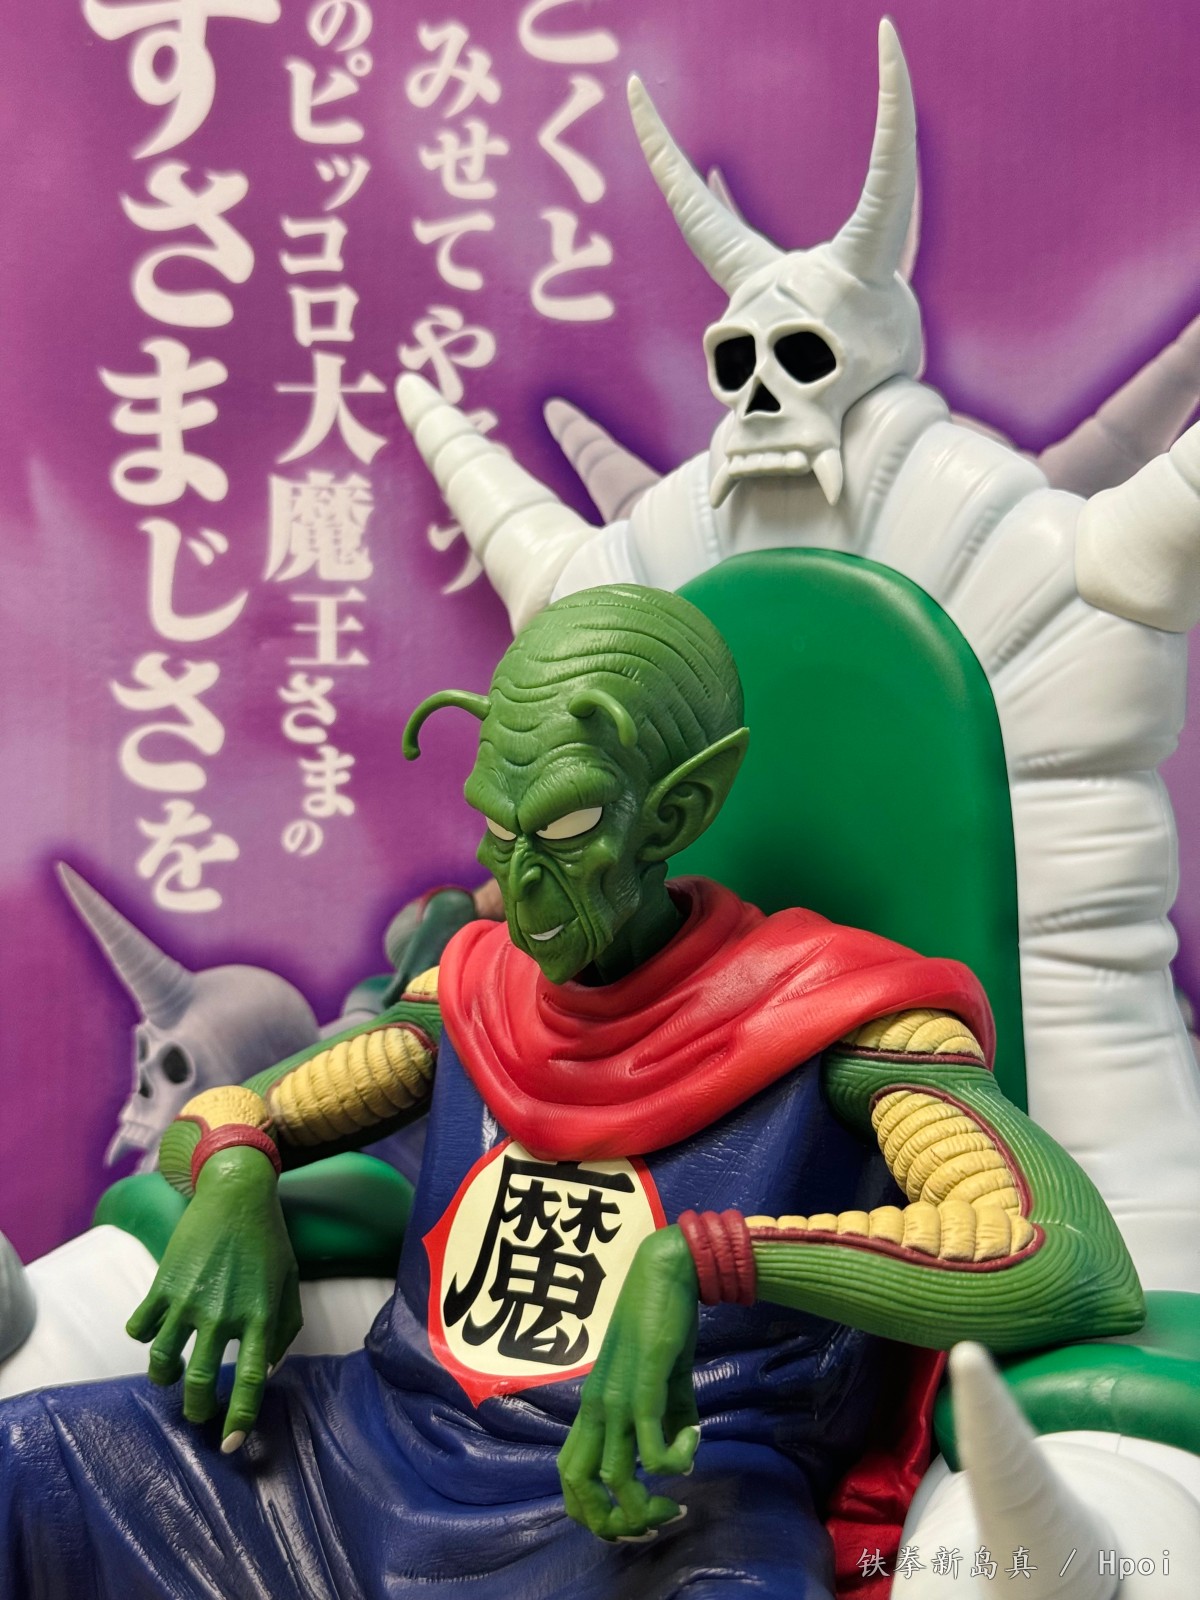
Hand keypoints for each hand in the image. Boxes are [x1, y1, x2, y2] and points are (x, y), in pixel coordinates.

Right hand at [126, 1146, 301, 1449]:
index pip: (251, 1381)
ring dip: (163, 1379)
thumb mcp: (289, 1282)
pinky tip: (155, 1331)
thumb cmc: (268, 1239)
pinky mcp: (163, 1284)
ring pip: (161, 1362)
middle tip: (197, 1413)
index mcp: (260, 1316)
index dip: (240, 1418)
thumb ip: (284, 1328)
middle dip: (196, 1409)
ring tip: (171, 1376)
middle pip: (201, 1383)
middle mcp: (223, 1313)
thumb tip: (267, 1370)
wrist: (235, 1193)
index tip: (231, 1444)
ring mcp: (189, 1300)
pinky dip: (143, 1336)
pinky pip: (139, 1328)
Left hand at [558, 1225, 700, 1540]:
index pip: (570, 1473)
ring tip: (676, 1503)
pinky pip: (649, 1445)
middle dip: (612, 1523)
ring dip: (646, 1506)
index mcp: (594, 1405)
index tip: (634, 1517)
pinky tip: (693, 1444)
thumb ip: (670, 1420)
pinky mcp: (643, 1384)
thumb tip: (683, 1460)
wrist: (669, 1271)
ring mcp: (617, 1396)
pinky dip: (672, 1462)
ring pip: (613, 1477)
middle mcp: (597, 1406)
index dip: (593, 1510)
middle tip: (653, 1523)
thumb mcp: (665, 1380)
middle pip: (578, 1487)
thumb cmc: (663, 1322)